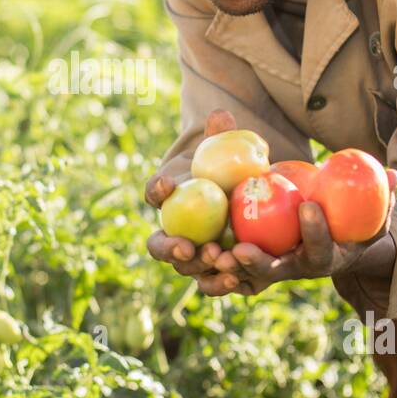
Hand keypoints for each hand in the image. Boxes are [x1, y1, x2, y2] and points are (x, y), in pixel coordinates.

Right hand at [144, 109, 238, 282]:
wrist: (243, 197)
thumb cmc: (227, 168)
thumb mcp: (226, 150)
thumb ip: (221, 134)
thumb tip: (221, 115)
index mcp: (166, 198)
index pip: (153, 193)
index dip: (156, 190)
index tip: (167, 184)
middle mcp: (170, 230)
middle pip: (158, 244)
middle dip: (170, 247)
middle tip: (187, 245)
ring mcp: (189, 254)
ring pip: (183, 267)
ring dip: (197, 266)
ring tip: (216, 259)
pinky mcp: (212, 270)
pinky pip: (209, 281)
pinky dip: (219, 282)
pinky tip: (236, 278)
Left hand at [201, 168, 396, 297]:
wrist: (336, 242)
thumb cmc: (354, 221)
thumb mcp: (371, 209)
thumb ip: (381, 194)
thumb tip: (396, 176)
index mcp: (327, 257)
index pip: (321, 248)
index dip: (316, 230)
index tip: (308, 205)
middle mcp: (298, 269)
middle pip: (276, 272)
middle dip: (258, 264)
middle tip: (238, 250)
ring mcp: (275, 270)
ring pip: (246, 276)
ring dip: (227, 268)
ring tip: (208, 254)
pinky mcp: (253, 265)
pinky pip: (229, 269)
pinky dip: (213, 266)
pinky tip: (193, 252)